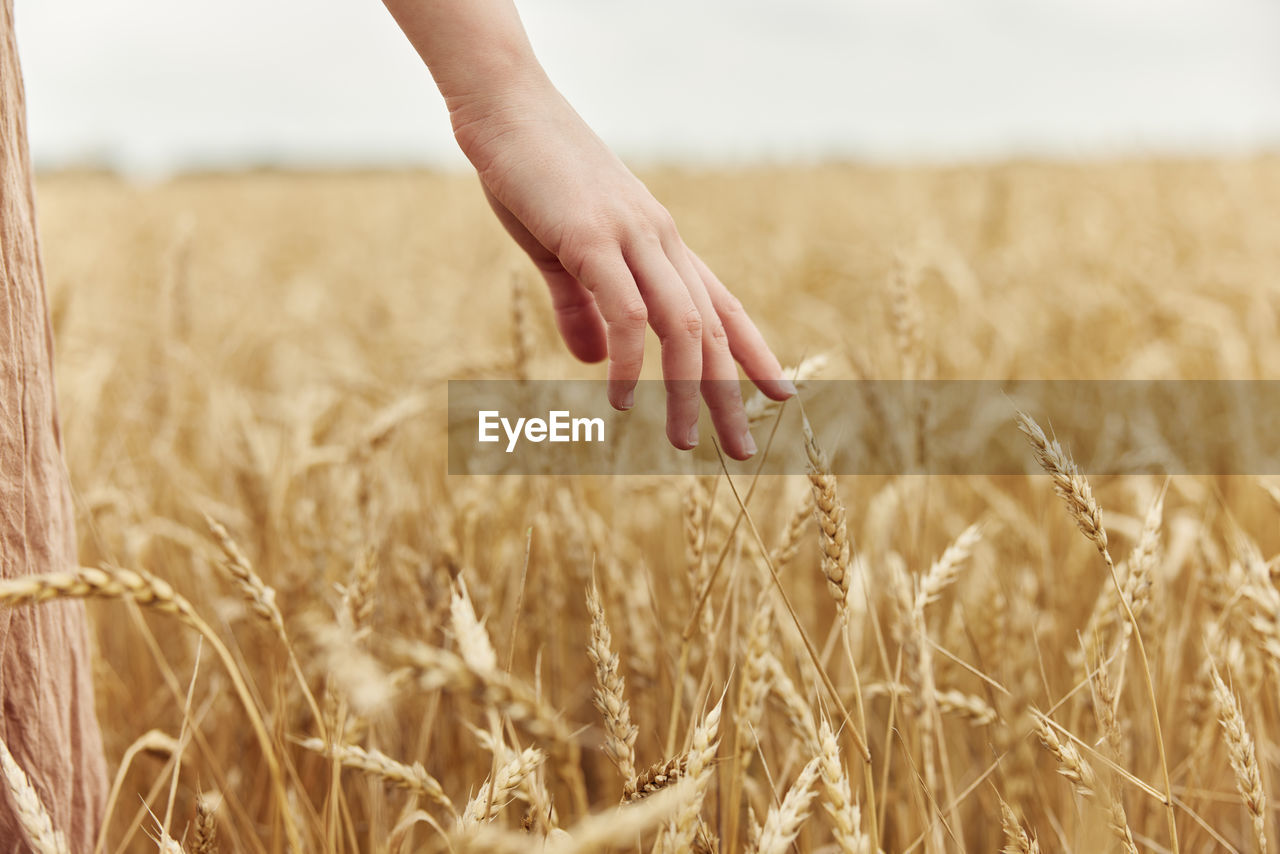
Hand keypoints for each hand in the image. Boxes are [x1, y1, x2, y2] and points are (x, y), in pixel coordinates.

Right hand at [452, 79, 794, 459]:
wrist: (504, 105)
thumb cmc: (531, 175)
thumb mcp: (560, 251)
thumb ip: (581, 308)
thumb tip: (596, 361)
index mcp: (660, 243)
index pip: (722, 304)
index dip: (755, 352)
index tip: (782, 394)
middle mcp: (661, 242)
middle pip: (713, 329)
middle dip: (731, 394)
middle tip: (742, 452)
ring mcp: (632, 238)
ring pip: (682, 328)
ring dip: (687, 392)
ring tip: (684, 443)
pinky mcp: (592, 238)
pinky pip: (627, 313)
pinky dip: (632, 363)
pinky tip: (621, 399)